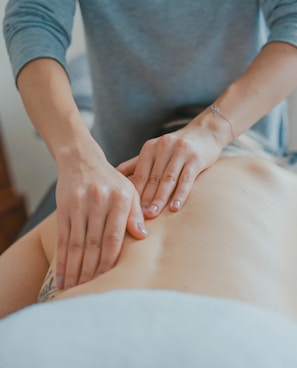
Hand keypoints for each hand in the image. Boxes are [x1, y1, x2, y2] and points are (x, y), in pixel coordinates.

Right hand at [55, 137, 146, 289]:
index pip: (114, 238)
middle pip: (94, 244)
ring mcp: (79, 205)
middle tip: (89, 292)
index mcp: (119, 199)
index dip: (110, 262)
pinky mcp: (64, 208)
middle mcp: (99, 202)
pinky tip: (62, 276)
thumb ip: (136, 213)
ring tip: (74, 290)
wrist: (81, 159)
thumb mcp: (129, 190)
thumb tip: (142, 237)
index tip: (108, 281)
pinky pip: (63, 238)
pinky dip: (62, 259)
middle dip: (91, 271)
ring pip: (76, 244)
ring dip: (75, 270)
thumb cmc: (111, 179)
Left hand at [117, 114, 224, 218]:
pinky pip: (186, 179)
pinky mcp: (196, 158)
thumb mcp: (155, 151)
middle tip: (137, 217)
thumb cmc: (176, 147)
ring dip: (159, 198)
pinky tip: (175, 208)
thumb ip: (136, 164)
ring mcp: (180, 152)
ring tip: (152, 214)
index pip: (139, 174)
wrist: (205, 131)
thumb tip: (114, 175)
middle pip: (152, 178)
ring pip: (168, 179)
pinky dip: (180, 194)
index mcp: (150, 148)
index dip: (134, 192)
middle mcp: (163, 147)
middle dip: (144, 199)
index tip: (127, 210)